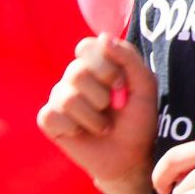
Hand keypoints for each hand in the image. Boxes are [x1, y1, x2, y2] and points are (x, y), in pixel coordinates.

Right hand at [37, 35, 157, 193]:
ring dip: (93, 117)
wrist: (130, 156)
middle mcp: (74, 76)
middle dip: (102, 95)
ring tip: (103, 125)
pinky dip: (74, 128)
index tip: (120, 84)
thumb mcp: (144, 85)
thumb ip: (128, 58)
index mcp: (96, 62)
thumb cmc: (138, 118)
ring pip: (67, 98)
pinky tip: (82, 133)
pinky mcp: (49, 120)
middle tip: (114, 107)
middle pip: (76, 72)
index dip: (104, 66)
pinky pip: (51, 116)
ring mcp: (59, 96)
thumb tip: (102, 37)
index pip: (86, 47)